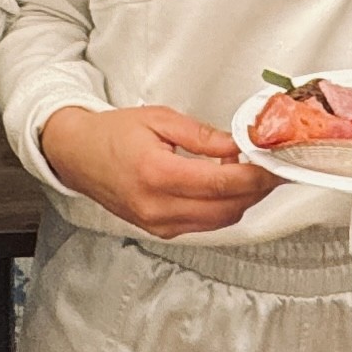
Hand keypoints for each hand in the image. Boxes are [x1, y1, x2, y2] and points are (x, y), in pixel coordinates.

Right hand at [37, 103, 276, 237]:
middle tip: (269, 168)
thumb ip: (203, 136)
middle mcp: (158, 207)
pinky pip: (204, 225)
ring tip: (248, 174)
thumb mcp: (160, 120)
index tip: (273, 164)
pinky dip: (222, 208)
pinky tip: (225, 187)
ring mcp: (158, 224)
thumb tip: (238, 145)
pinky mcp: (160, 231)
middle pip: (227, 208)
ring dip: (241, 200)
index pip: (222, 183)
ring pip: (220, 221)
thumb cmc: (112, 134)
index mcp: (157, 174)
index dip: (256, 176)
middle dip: (255, 190)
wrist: (78, 155)